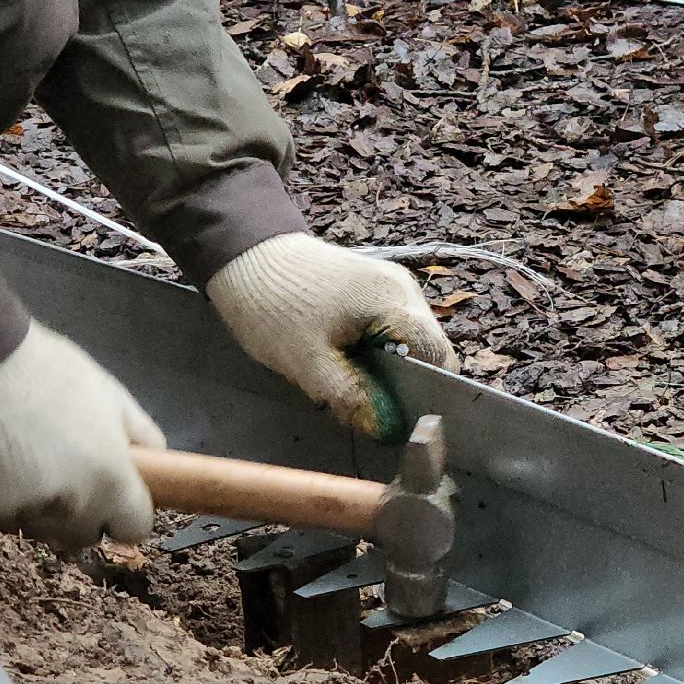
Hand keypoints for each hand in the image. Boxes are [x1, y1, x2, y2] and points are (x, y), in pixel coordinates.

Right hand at [0, 322, 164, 547]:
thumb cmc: (54, 374)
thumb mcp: (114, 397)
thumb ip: (144, 438)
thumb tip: (158, 465)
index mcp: (109, 481)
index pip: (135, 529)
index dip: (130, 513)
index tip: (121, 495)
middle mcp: (70, 507)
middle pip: (89, 535)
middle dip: (89, 514)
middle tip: (76, 475)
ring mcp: (24, 512)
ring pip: (47, 531)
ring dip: (49, 512)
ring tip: (36, 468)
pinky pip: (9, 521)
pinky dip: (12, 504)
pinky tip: (5, 468)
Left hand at [206, 233, 457, 441]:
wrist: (243, 253)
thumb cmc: (274, 306)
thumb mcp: (309, 363)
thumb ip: (353, 398)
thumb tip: (389, 431)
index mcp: (396, 303)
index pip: (440, 359)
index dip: (427, 395)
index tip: (400, 421)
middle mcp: (405, 290)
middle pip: (427, 351)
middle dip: (402, 384)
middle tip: (364, 403)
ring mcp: (391, 285)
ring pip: (408, 342)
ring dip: (387, 368)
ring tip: (349, 379)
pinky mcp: (374, 287)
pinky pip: (390, 329)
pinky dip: (375, 350)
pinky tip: (345, 359)